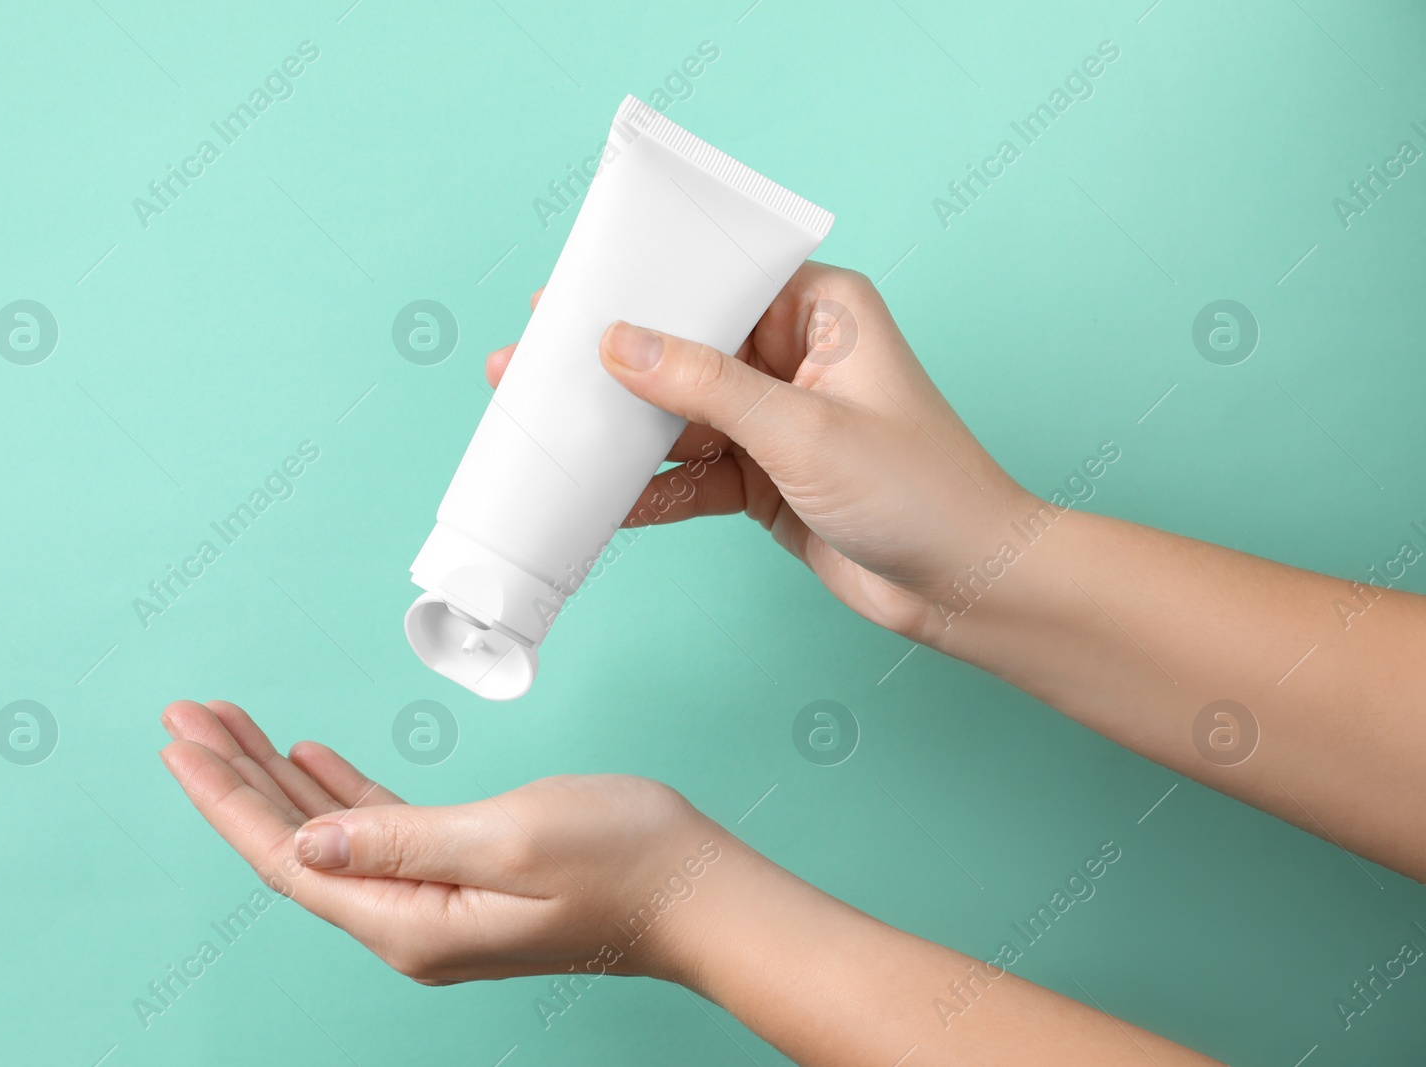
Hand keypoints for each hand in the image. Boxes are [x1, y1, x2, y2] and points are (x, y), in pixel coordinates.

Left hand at [159, 699, 737, 985]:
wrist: (697, 894)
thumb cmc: (622, 861)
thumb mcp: (508, 838)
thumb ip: (400, 842)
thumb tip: (305, 845)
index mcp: (410, 920)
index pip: (289, 858)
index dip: (228, 798)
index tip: (182, 742)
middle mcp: (410, 921)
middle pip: (296, 845)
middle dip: (237, 777)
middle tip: (189, 716)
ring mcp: (436, 901)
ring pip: (330, 834)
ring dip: (280, 778)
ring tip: (231, 726)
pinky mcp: (463, 877)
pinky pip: (378, 831)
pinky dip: (339, 790)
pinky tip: (313, 759)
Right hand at [486, 263, 1033, 639]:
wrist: (963, 586)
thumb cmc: (919, 490)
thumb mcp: (801, 430)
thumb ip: (704, 386)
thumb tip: (617, 343)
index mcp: (817, 310)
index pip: (712, 281)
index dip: (639, 288)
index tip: (565, 296)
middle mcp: (791, 355)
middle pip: (682, 349)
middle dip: (610, 366)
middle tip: (527, 364)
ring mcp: (774, 418)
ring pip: (676, 415)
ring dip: (618, 432)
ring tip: (540, 430)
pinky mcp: (763, 475)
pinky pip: (689, 473)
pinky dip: (649, 489)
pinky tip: (597, 498)